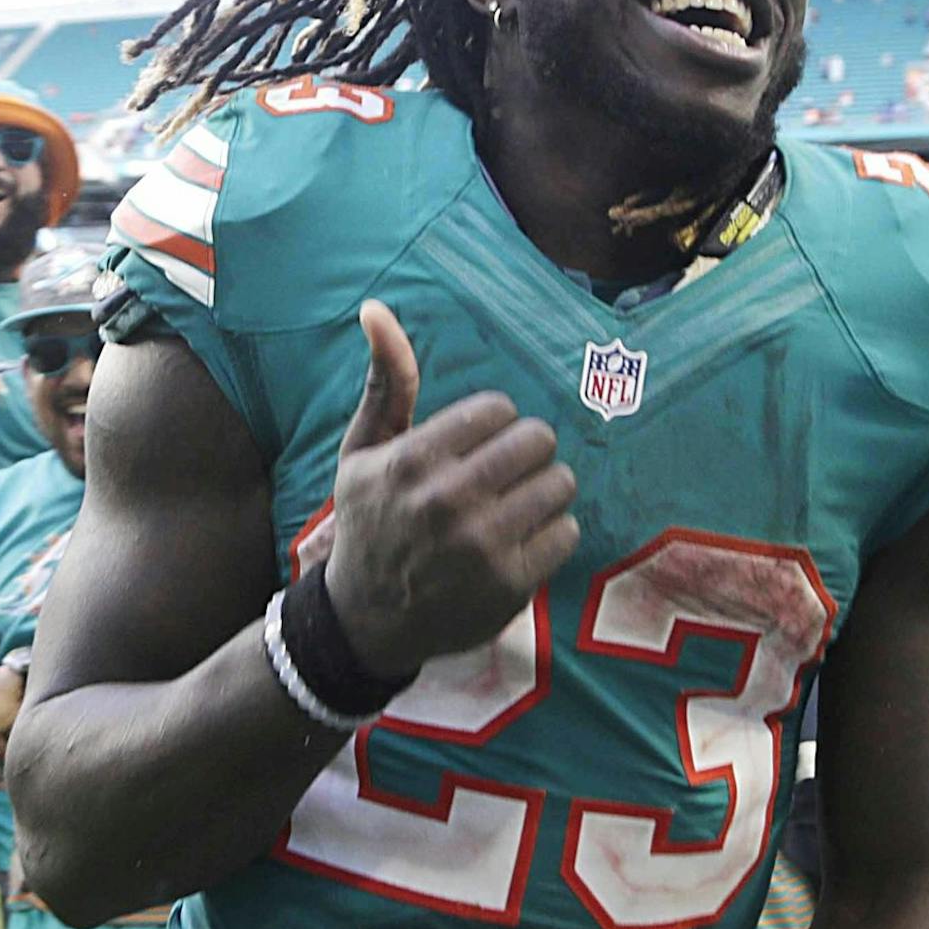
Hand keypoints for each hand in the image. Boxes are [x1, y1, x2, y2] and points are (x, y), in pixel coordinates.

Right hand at [322, 301, 578, 677]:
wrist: (366, 619)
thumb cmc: (368, 524)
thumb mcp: (361, 453)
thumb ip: (384, 383)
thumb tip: (376, 309)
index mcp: (412, 461)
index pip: (498, 410)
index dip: (493, 425)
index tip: (476, 448)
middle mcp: (447, 501)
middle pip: (538, 441)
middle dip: (526, 452)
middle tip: (506, 474)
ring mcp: (481, 545)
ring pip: (559, 485)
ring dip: (543, 491)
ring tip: (515, 505)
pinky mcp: (510, 584)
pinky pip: (567, 533)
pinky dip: (551, 534)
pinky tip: (520, 541)